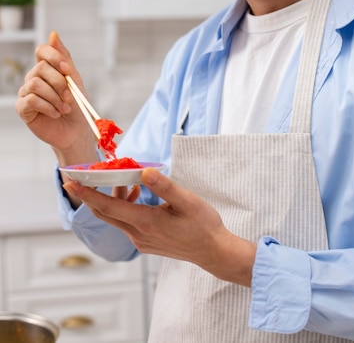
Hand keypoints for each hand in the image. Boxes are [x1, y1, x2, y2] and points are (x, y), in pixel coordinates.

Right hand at [16, 31, 97, 165]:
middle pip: (40, 68)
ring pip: (35, 84)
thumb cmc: (76, 104)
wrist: (76, 130)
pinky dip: (48, 107)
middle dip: (59, 82)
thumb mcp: (74, 79)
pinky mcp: (22, 108)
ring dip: (55, 97)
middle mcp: (33, 78)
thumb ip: (64, 58)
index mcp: (47, 68)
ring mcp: (26, 93)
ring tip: (64, 108)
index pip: (42, 50)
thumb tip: (53, 34)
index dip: (54, 57)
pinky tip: (56, 113)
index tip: (68, 70)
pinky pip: (31, 100)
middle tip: (70, 97)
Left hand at [63, 168, 256, 286]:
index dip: (87, 194)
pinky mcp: (146, 243)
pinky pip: (127, 223)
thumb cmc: (203, 225)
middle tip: (79, 178)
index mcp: (146, 222)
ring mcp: (141, 241)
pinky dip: (125, 208)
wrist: (213, 251)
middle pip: (106, 213)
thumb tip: (144, 171)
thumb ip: (165, 186)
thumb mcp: (187, 201)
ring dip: (115, 199)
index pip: (108, 207)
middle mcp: (138, 234)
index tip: (70, 182)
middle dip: (91, 195)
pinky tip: (138, 195)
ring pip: (118, 218)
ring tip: (126, 180)